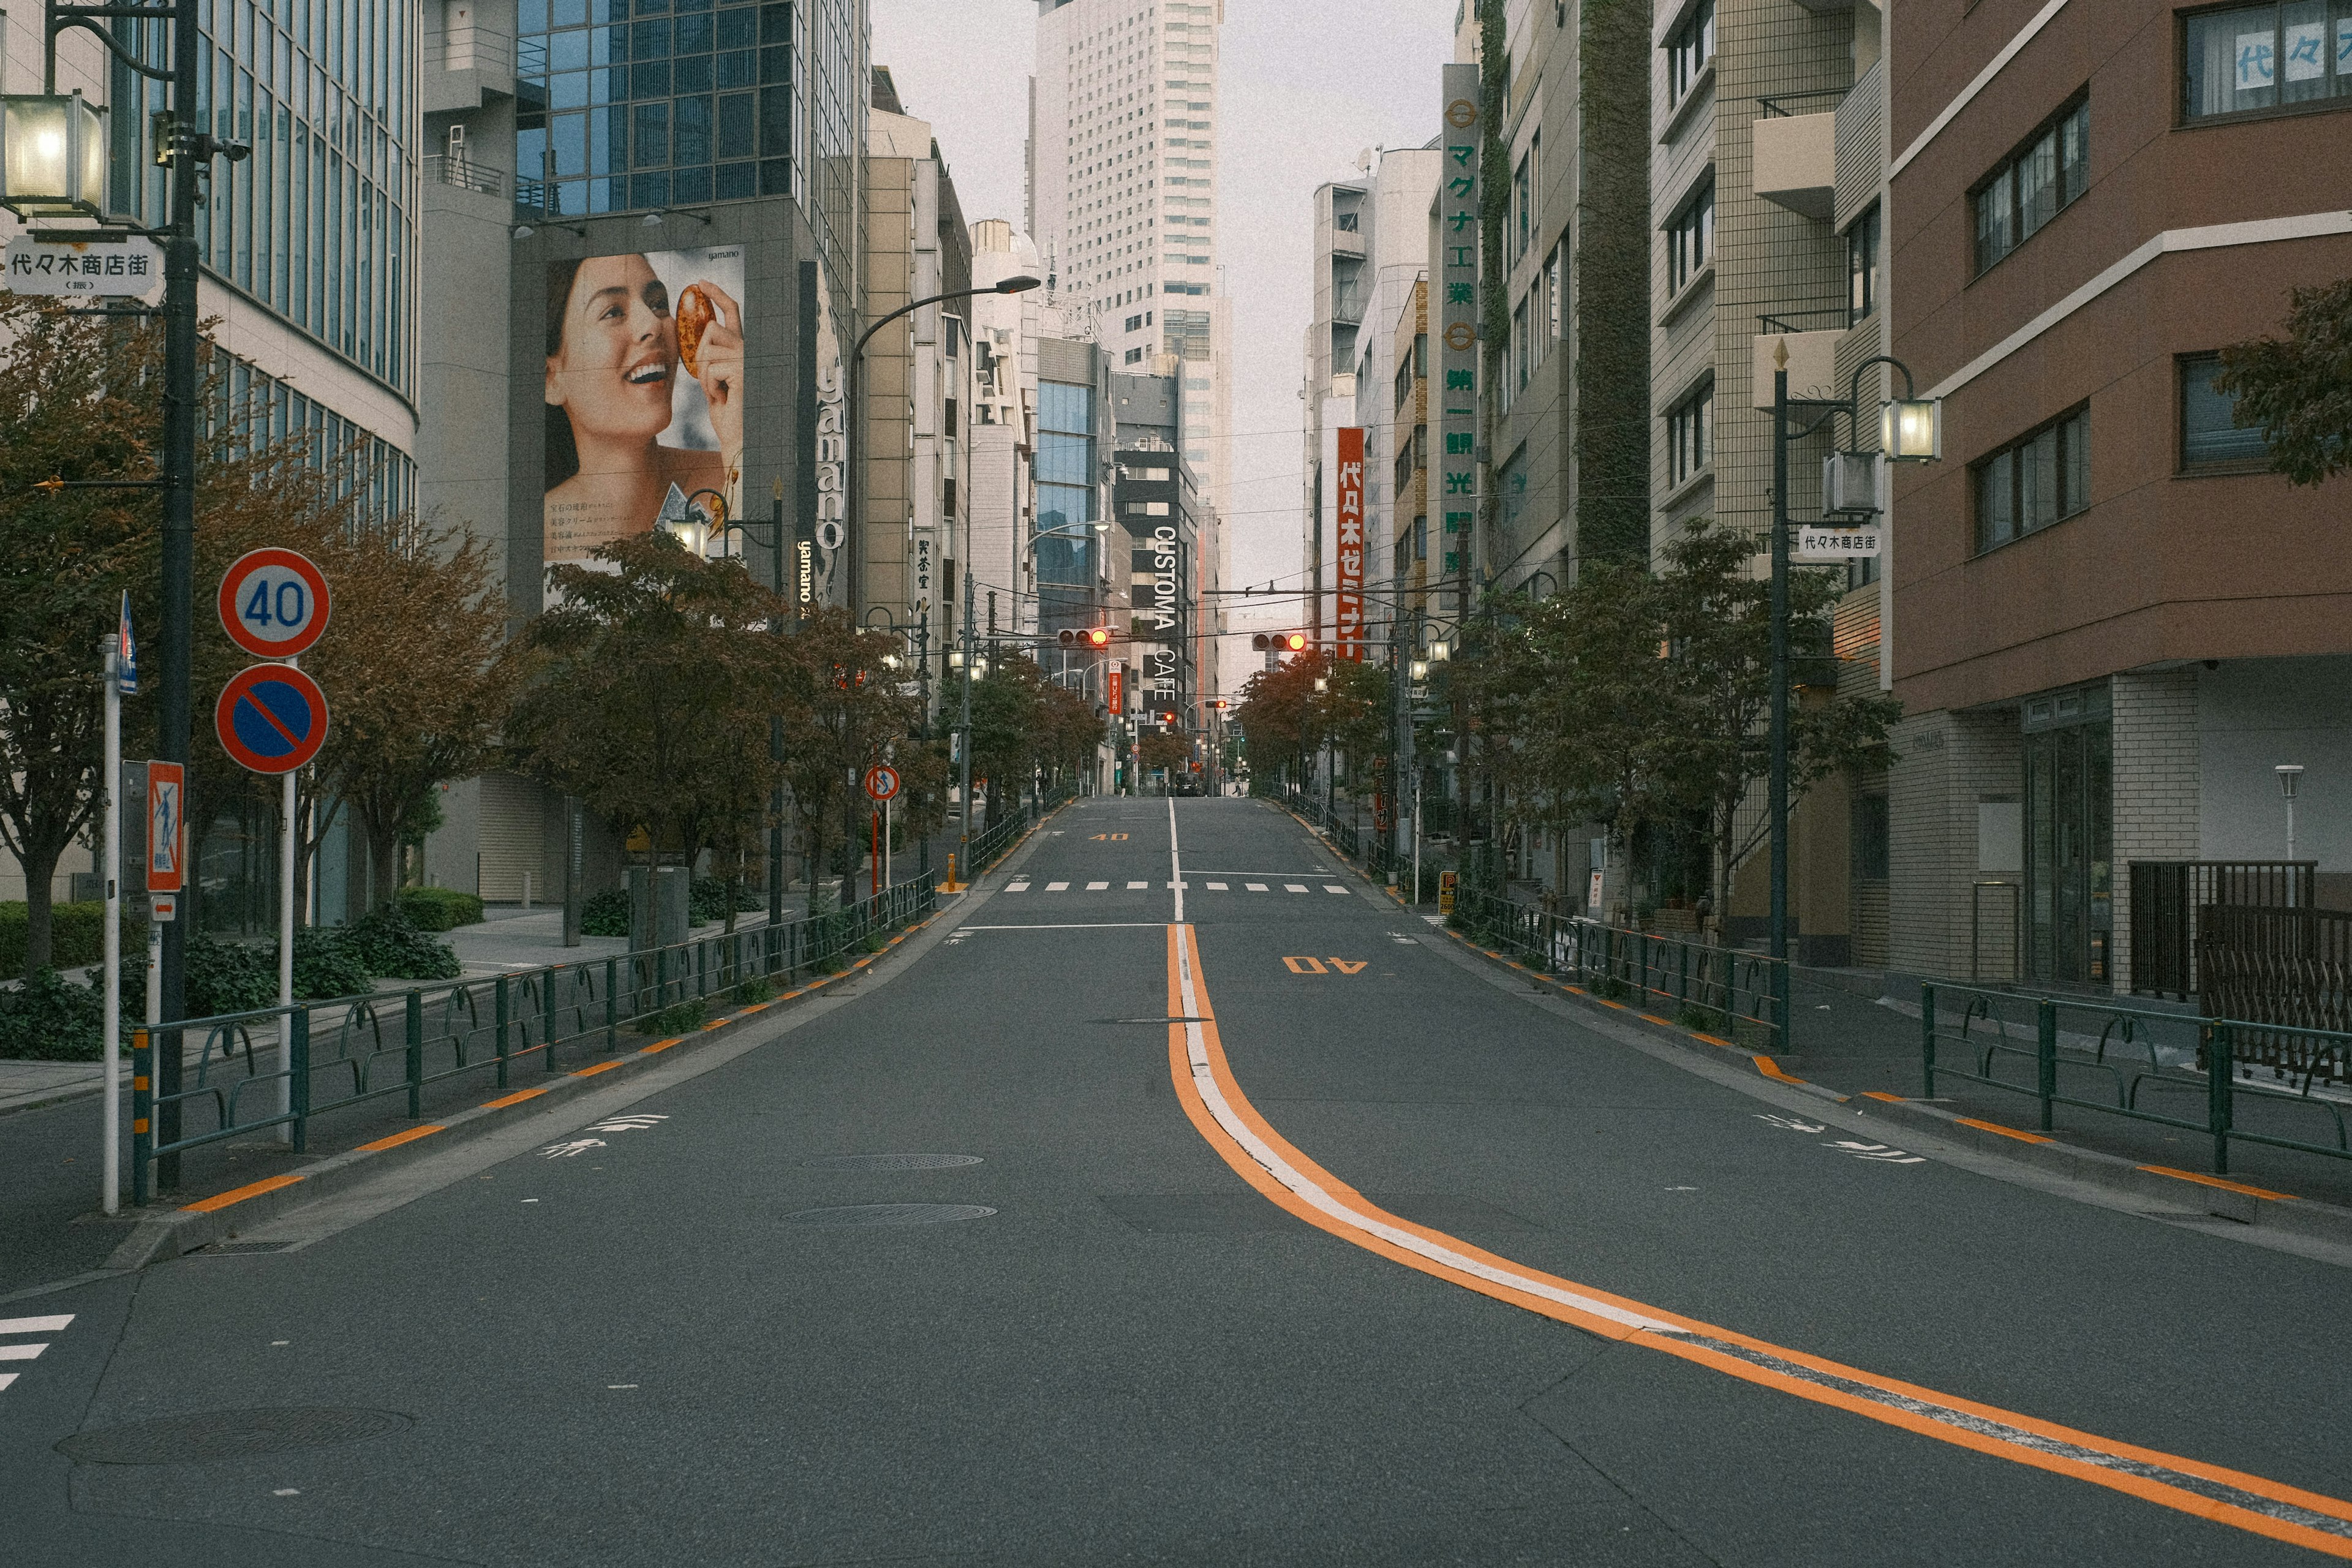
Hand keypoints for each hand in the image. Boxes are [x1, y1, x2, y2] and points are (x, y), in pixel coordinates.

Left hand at [690, 280, 744, 477]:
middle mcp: (749, 351)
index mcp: (742, 350)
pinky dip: (709, 387)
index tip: (701, 282)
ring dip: (704, 376)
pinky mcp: (744, 372)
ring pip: (708, 350)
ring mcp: (749, 361)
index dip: (717, 295)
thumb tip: (695, 332)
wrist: (738, 438)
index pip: (731, 313)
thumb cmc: (726, 412)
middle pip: (712, 329)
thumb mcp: (712, 378)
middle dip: (702, 355)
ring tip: (719, 393)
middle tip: (711, 382)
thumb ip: (707, 356)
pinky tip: (723, 399)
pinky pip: (711, 369)